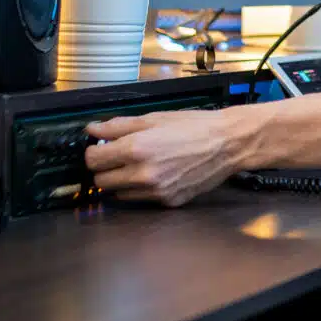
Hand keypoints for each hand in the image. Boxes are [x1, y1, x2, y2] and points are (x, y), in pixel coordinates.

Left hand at [83, 110, 240, 205]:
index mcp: (136, 149)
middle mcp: (143, 174)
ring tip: (139, 166)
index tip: (100, 148)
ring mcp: (156, 191)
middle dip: (104, 169)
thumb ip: (118, 126)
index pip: (93, 161)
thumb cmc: (193, 126)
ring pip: (119, 194)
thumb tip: (92, 130)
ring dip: (122, 182)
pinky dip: (142, 189)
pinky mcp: (168, 202)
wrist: (228, 144)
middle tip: (117, 158)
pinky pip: (142, 199)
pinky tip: (158, 174)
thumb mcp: (154, 118)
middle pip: (101, 182)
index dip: (93, 152)